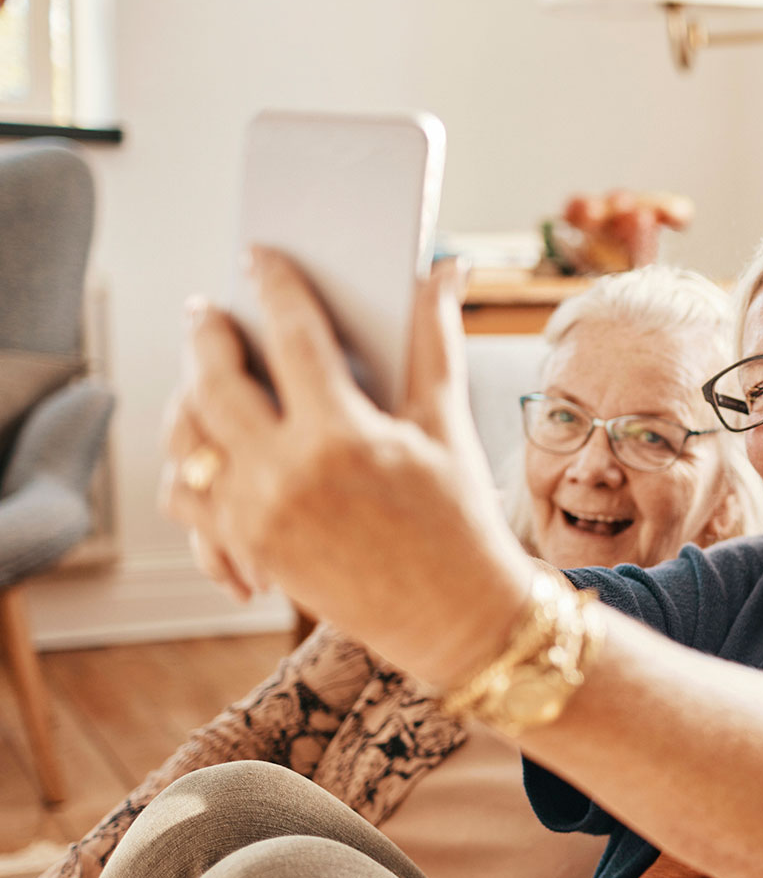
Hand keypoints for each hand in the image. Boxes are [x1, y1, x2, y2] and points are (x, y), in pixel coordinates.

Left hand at [160, 249, 534, 689]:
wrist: (457, 619)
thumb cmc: (462, 522)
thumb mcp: (446, 427)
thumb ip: (434, 341)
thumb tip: (443, 270)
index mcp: (344, 436)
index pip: (292, 335)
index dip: (274, 286)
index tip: (261, 258)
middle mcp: (288, 475)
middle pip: (213, 382)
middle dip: (205, 335)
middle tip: (208, 311)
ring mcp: (258, 516)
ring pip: (185, 441)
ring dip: (185, 401)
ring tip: (201, 380)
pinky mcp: (248, 549)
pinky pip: (188, 501)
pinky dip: (189, 473)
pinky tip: (207, 453)